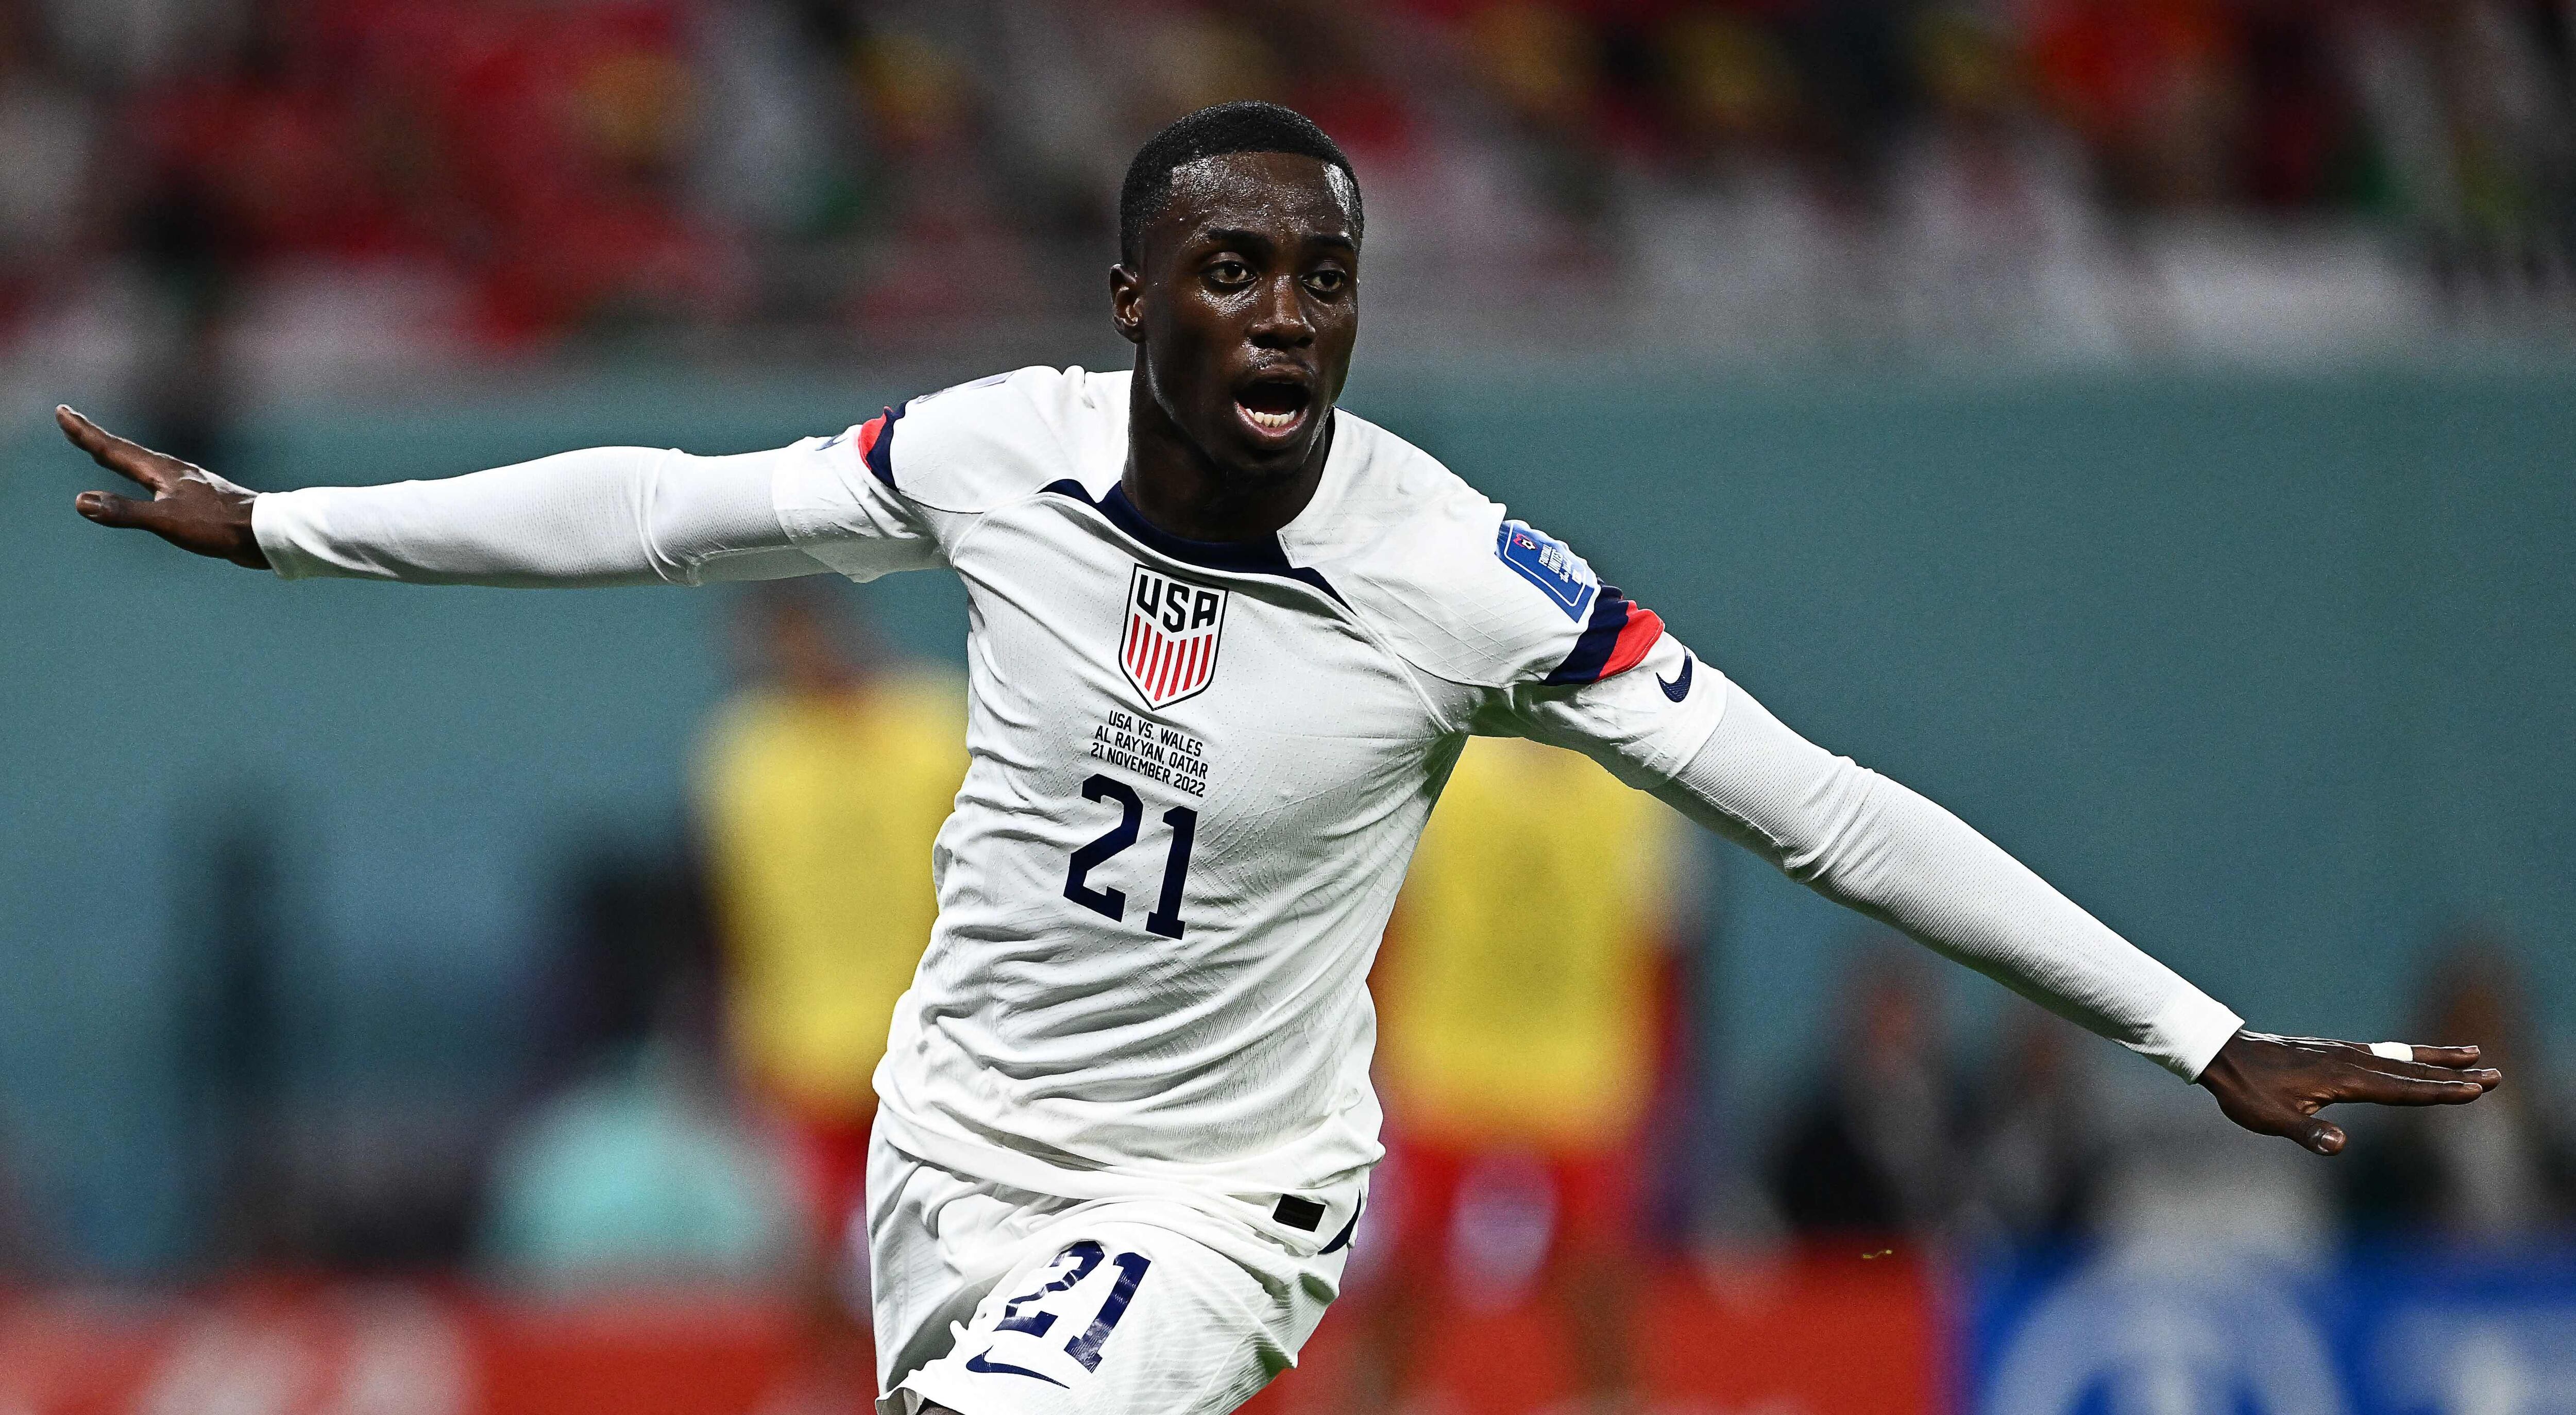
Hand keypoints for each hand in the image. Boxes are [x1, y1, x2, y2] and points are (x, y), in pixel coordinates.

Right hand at [61, 406, 268, 568]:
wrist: (264, 533)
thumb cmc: (218, 526)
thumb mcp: (167, 521)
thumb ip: (126, 512)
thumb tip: (81, 501)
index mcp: (161, 471)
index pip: (113, 448)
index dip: (85, 433)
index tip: (62, 412)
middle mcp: (171, 470)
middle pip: (124, 450)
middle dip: (94, 437)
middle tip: (69, 420)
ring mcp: (185, 482)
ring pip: (141, 463)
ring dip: (116, 453)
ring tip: (100, 448)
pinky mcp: (197, 497)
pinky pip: (155, 480)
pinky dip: (138, 473)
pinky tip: (147, 481)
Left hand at [2197, 1030, 2499, 1154]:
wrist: (2222, 1054)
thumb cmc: (2247, 1092)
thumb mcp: (2272, 1120)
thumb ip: (2308, 1133)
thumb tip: (2340, 1147)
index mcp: (2344, 1078)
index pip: (2403, 1089)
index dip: (2440, 1092)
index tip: (2476, 1090)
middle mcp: (2350, 1060)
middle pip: (2411, 1069)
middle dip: (2453, 1072)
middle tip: (2496, 1072)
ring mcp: (2342, 1052)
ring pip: (2399, 1056)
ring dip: (2435, 1056)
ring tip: (2470, 1052)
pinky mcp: (2332, 1051)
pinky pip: (2380, 1052)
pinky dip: (2406, 1053)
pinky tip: (2412, 1057)